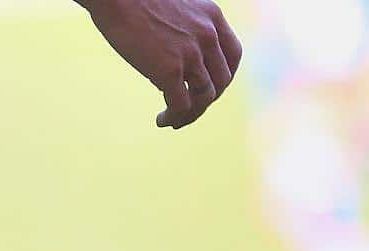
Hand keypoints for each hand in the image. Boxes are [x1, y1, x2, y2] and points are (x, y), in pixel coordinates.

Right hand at [83, 0, 242, 128]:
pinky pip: (181, 105)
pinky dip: (175, 117)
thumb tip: (173, 59)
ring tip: (172, 120)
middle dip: (206, 100)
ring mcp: (190, 54)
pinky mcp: (169, 70)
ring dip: (190, 114)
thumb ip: (184, 29)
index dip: (223, 78)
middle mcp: (208, 36)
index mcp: (212, 17)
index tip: (207, 88)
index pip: (233, 56)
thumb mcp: (174, 8)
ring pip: (204, 97)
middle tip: (188, 109)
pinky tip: (162, 120)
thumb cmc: (135, 0)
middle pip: (220, 81)